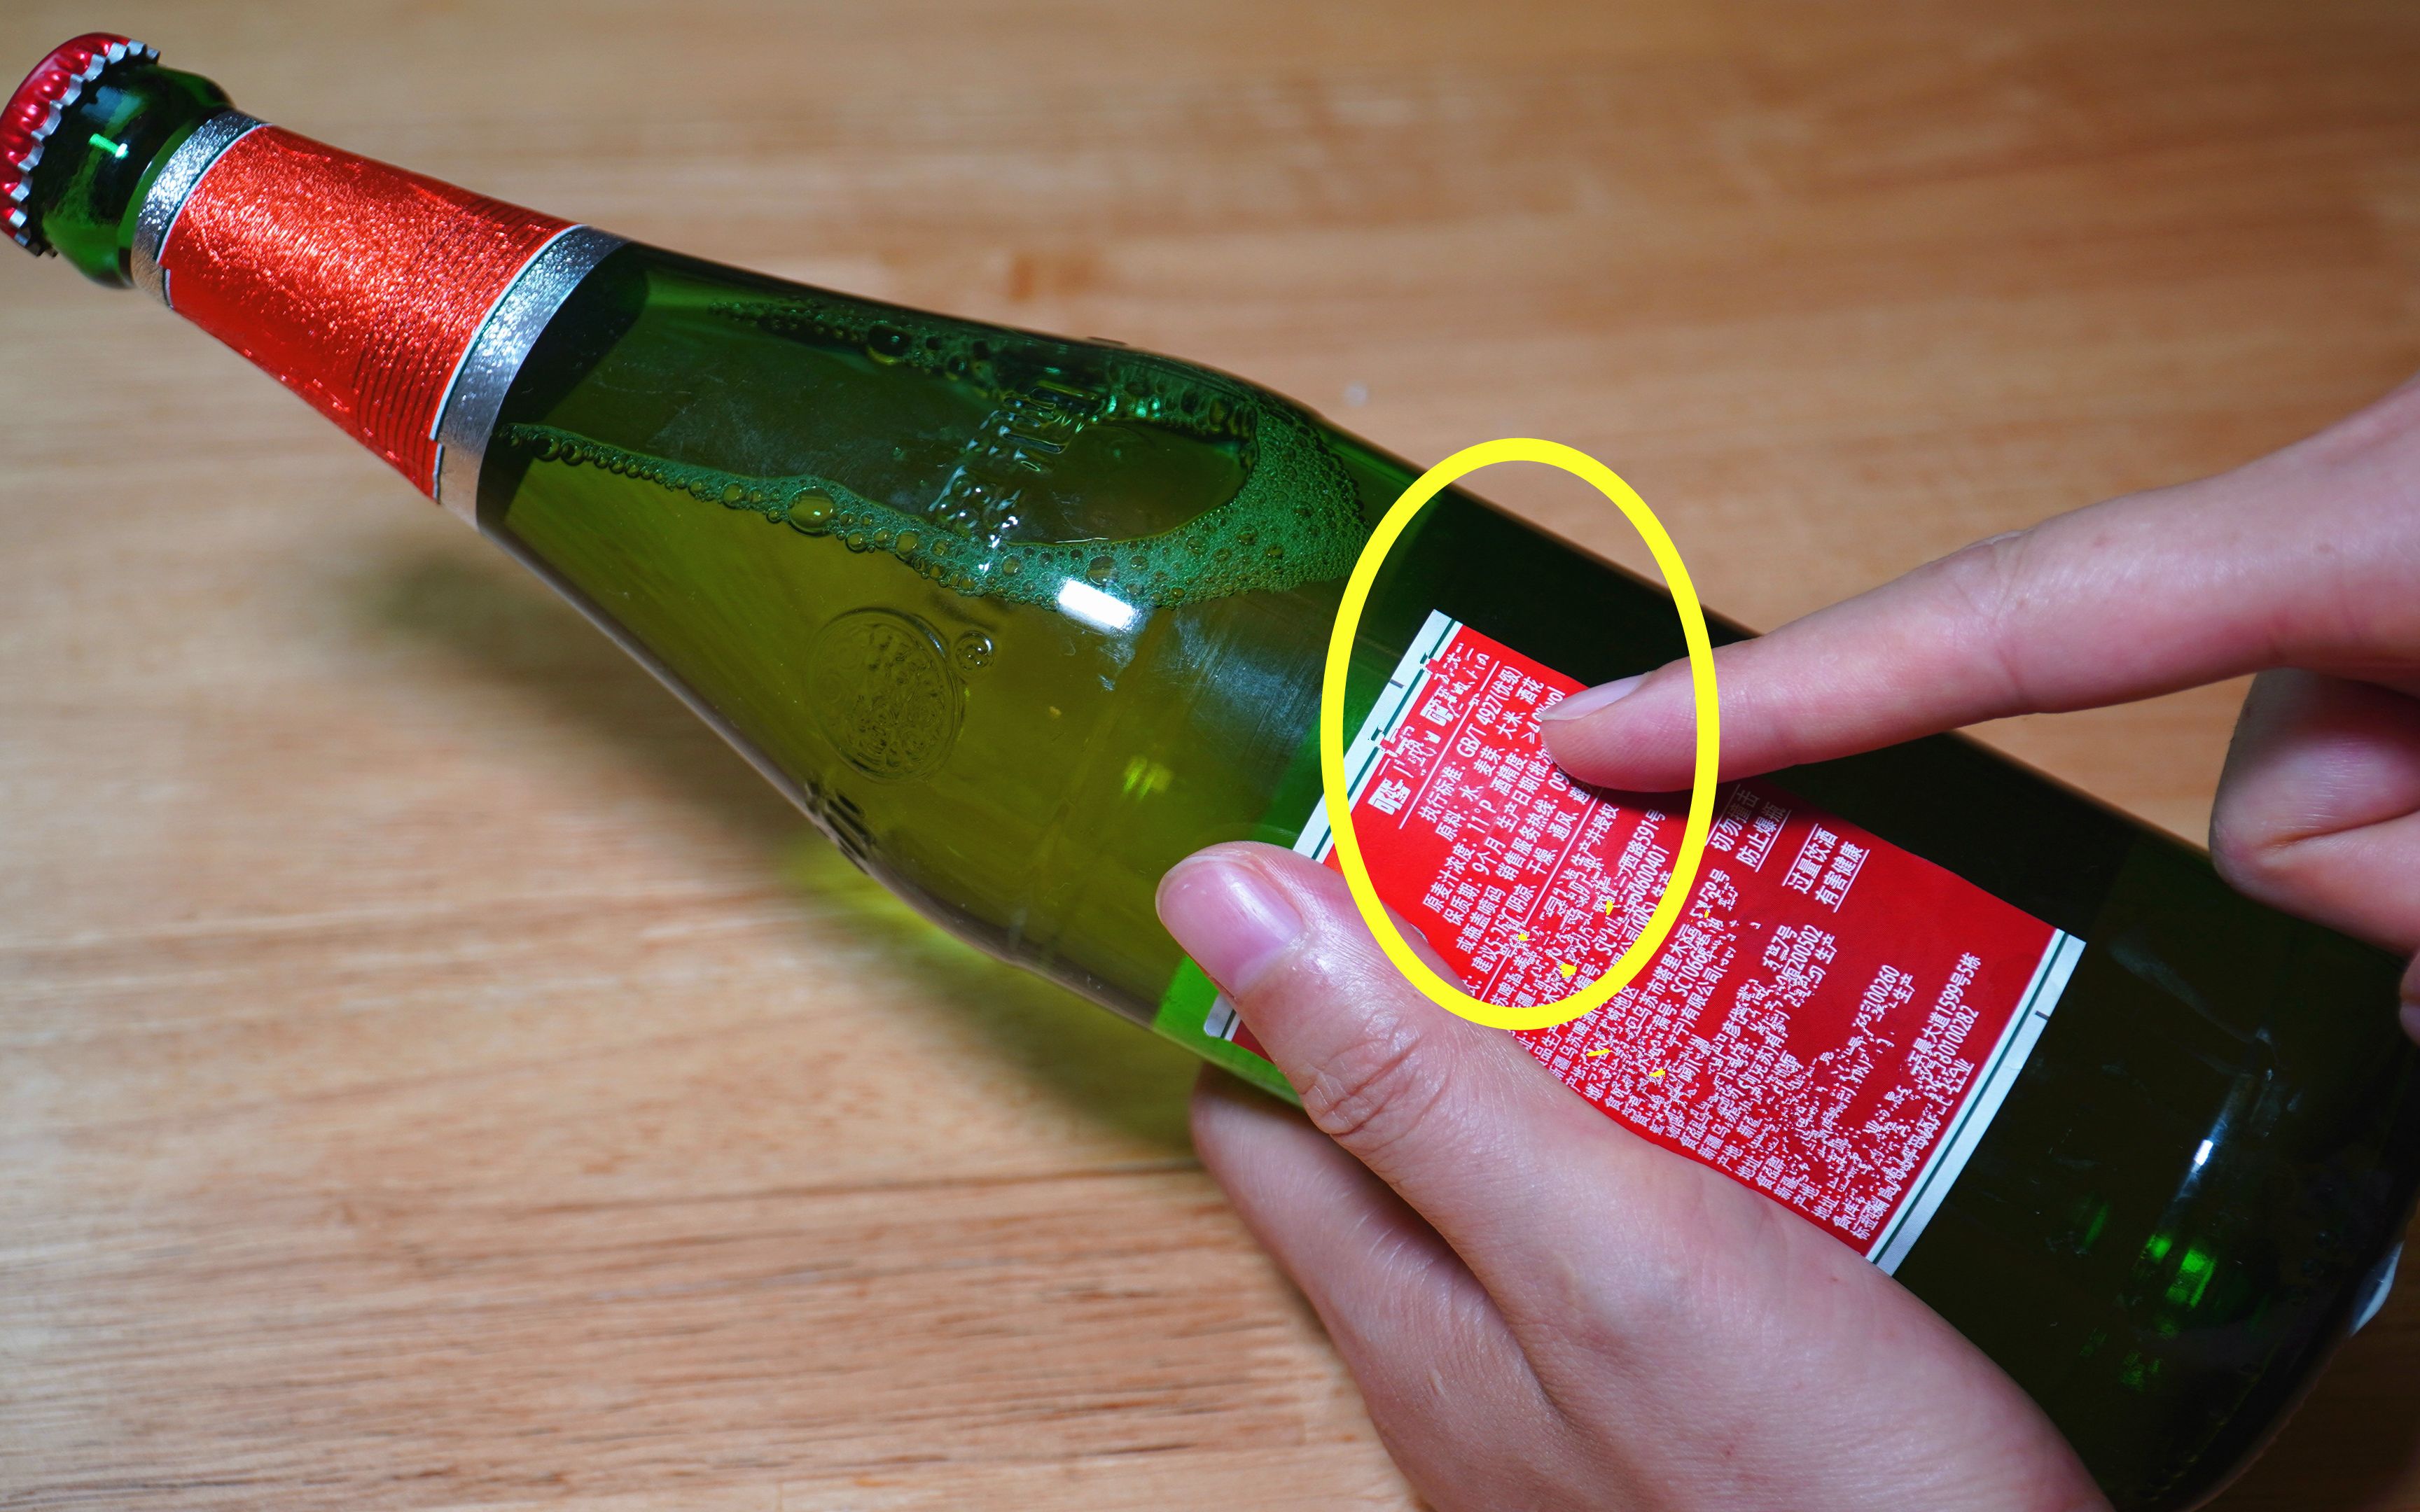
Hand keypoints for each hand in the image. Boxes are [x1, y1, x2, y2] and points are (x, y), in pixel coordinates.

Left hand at [1159, 845, 2106, 1511]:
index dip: (1276, 961)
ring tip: (1676, 913)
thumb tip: (1212, 902)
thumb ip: (1408, 1088)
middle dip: (1456, 969)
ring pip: (1543, 1150)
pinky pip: (1662, 1209)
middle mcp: (1475, 1343)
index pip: (1258, 1100)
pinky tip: (1782, 1056)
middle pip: (1406, 1110)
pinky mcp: (1710, 1377)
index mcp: (1406, 1305)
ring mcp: (1592, 1369)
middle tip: (1547, 836)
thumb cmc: (1808, 1499)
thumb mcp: (1593, 1248)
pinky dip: (1698, 1110)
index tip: (1353, 829)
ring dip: (1591, 1030)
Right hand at [1538, 377, 2419, 1031]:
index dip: (1778, 691)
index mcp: (2372, 525)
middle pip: (2228, 776)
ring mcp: (2372, 519)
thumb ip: (2415, 887)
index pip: (2004, 619)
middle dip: (2349, 857)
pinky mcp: (2401, 547)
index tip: (1592, 736)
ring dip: (2413, 844)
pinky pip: (2362, 736)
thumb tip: (2393, 987)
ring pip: (2310, 779)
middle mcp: (2345, 499)